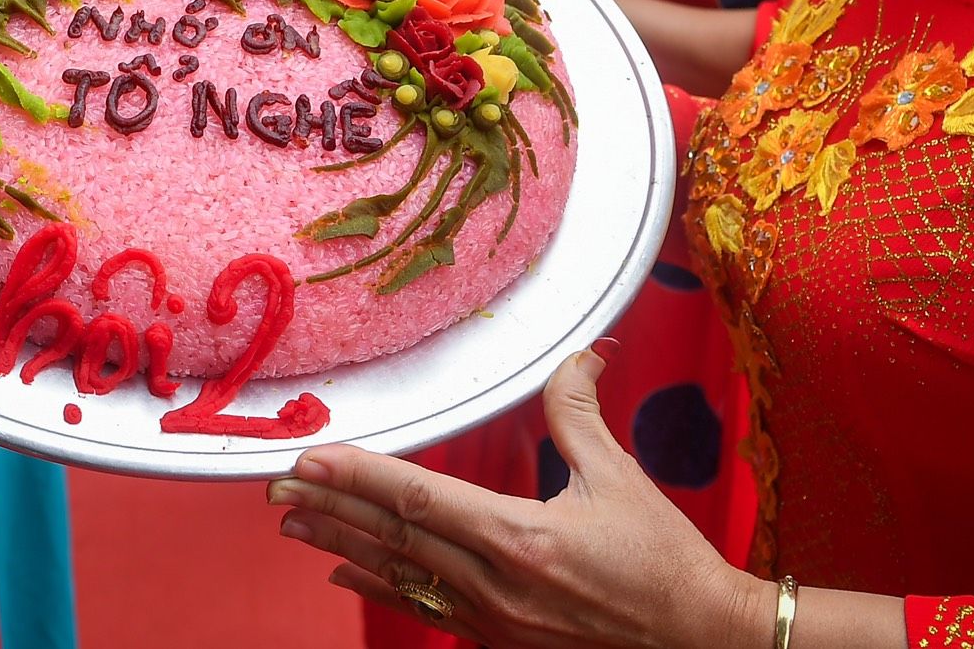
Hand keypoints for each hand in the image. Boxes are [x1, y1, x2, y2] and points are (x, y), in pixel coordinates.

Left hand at [269, 348, 769, 648]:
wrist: (698, 642)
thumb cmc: (663, 562)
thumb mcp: (619, 477)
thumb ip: (579, 412)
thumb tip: (578, 354)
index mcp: (520, 538)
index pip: (419, 499)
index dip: (360, 476)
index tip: (312, 457)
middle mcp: (495, 585)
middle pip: (393, 538)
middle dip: (329, 509)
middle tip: (275, 488)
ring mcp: (492, 621)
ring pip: (399, 575)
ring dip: (340, 546)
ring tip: (292, 526)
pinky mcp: (499, 642)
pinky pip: (424, 609)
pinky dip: (379, 586)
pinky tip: (344, 574)